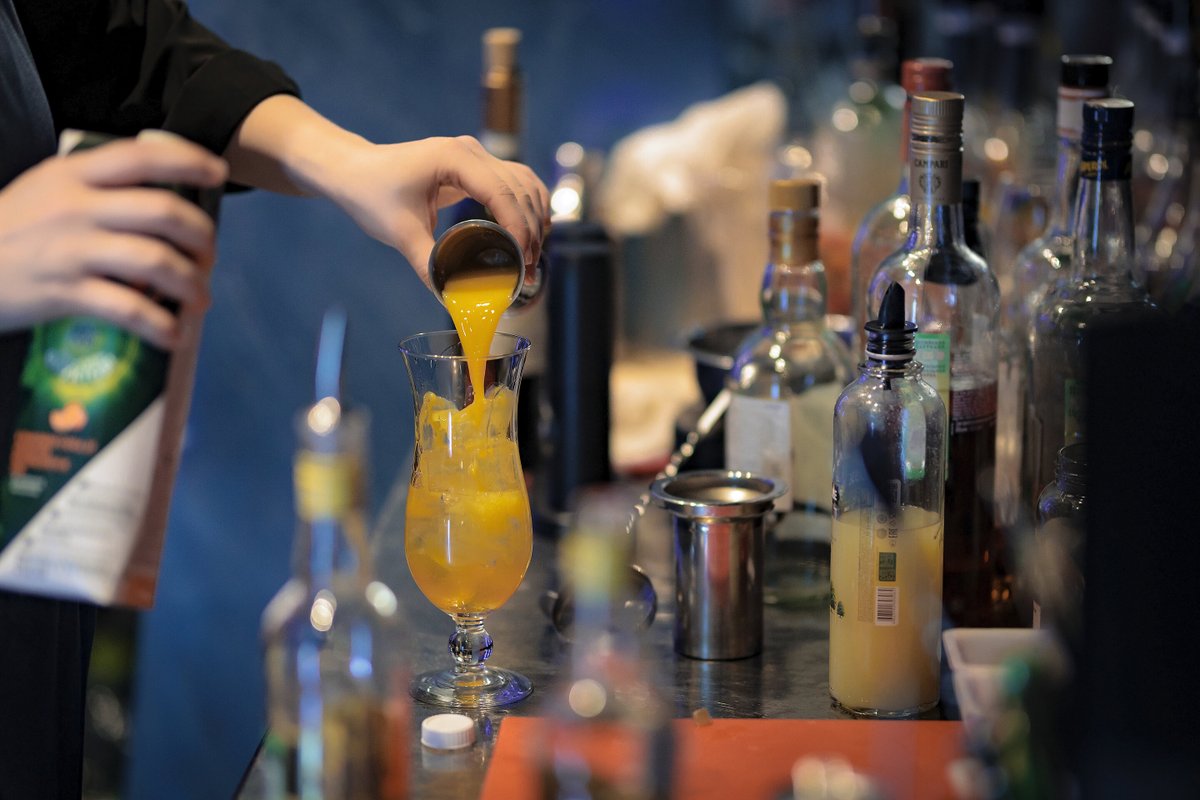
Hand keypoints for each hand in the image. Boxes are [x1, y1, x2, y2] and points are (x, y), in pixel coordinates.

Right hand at [0, 133, 227, 347]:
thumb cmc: (11, 231)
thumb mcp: (45, 190)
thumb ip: (96, 187)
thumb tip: (163, 201)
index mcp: (72, 174)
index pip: (142, 156)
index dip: (188, 160)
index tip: (217, 173)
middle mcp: (76, 207)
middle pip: (163, 212)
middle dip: (201, 236)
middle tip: (208, 256)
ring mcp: (72, 250)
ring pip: (156, 261)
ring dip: (191, 283)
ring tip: (200, 299)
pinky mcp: (65, 293)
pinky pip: (130, 309)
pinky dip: (162, 325)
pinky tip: (174, 335)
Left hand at [325, 135, 550, 285]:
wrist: (352, 170)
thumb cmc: (370, 193)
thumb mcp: (400, 232)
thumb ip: (428, 264)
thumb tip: (452, 299)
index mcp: (454, 158)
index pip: (502, 192)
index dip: (519, 227)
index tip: (524, 260)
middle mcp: (470, 151)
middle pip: (520, 188)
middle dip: (531, 228)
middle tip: (531, 268)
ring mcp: (474, 156)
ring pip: (524, 183)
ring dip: (535, 216)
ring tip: (534, 255)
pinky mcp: (473, 167)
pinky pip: (513, 183)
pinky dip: (526, 206)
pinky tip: (531, 231)